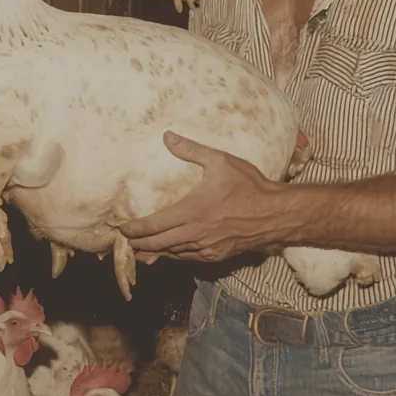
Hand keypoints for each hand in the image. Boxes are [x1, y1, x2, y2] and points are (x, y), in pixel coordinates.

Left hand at [119, 131, 285, 263]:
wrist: (274, 214)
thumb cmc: (249, 186)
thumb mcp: (221, 162)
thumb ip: (192, 150)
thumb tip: (168, 137)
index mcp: (191, 212)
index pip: (153, 225)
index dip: (134, 229)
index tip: (121, 228)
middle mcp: (195, 234)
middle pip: (157, 245)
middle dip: (138, 244)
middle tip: (125, 241)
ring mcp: (205, 248)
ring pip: (172, 254)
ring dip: (154, 252)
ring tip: (140, 250)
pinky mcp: (216, 255)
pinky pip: (188, 258)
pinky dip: (174, 255)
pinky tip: (169, 253)